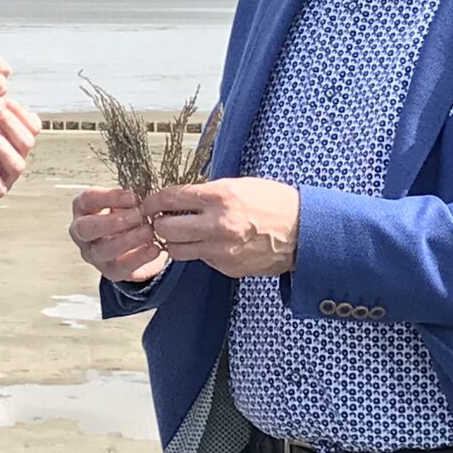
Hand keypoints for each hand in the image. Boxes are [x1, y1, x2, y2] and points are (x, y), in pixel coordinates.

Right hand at [68, 186, 170, 284]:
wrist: (133, 244)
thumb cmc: (124, 217)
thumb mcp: (124, 203)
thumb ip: (129, 199)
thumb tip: (144, 196)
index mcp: (84, 209)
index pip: (88, 199)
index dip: (109, 198)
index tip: (132, 197)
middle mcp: (83, 233)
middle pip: (86, 228)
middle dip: (112, 222)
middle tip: (137, 216)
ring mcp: (94, 254)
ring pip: (103, 250)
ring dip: (127, 240)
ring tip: (148, 232)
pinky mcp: (110, 270)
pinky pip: (121, 267)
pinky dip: (139, 258)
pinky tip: (154, 249)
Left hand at [148, 178, 299, 278]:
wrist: (303, 231)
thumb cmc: (274, 202)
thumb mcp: (239, 185)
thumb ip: (207, 193)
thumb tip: (179, 199)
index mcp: (220, 197)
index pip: (171, 199)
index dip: (154, 201)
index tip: (149, 203)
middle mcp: (218, 225)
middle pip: (165, 230)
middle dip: (158, 224)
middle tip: (161, 220)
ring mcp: (222, 250)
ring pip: (177, 251)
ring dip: (175, 241)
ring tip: (183, 232)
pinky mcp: (227, 267)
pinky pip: (201, 259)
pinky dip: (200, 251)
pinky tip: (211, 242)